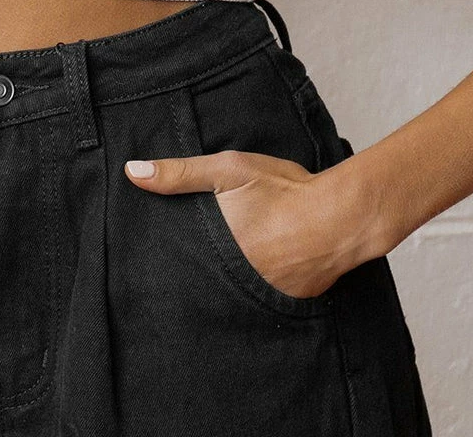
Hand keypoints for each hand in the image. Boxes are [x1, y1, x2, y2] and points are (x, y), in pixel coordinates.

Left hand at [124, 149, 376, 298]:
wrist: (341, 217)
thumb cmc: (283, 190)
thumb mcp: (228, 170)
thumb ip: (179, 173)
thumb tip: (131, 172)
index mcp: (213, 250)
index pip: (175, 265)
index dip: (162, 264)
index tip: (145, 264)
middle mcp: (232, 280)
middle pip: (200, 282)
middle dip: (191, 277)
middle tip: (174, 276)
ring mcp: (259, 295)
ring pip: (229, 294)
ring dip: (222, 285)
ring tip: (218, 274)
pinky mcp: (285, 302)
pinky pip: (260, 296)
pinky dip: (254, 287)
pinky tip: (256, 274)